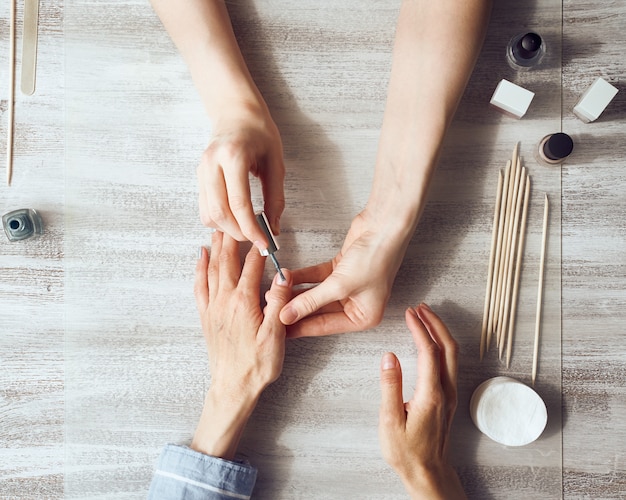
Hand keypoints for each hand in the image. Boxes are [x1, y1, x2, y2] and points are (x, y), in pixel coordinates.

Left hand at [191, 231, 291, 458]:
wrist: (232, 387)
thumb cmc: (257, 365)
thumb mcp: (275, 335)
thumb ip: (278, 302)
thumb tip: (283, 275)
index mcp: (244, 302)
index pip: (252, 266)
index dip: (258, 248)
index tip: (263, 234)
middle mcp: (225, 300)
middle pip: (227, 261)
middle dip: (231, 239)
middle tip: (234, 220)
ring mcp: (213, 308)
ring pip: (212, 269)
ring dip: (215, 248)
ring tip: (218, 230)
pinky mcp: (206, 316)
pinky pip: (199, 285)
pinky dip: (199, 269)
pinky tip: (200, 258)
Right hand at [198, 104, 285, 248]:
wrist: (236, 113)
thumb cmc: (259, 133)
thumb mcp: (275, 163)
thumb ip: (275, 197)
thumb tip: (274, 228)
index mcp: (233, 157)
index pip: (239, 203)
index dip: (252, 229)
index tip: (264, 243)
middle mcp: (212, 164)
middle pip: (220, 213)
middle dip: (240, 233)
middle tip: (257, 239)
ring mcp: (201, 170)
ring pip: (209, 214)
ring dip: (228, 229)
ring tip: (248, 230)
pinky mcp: (198, 177)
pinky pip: (204, 208)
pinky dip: (219, 221)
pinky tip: (235, 220)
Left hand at [279, 210, 409, 336]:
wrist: (385, 226)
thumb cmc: (377, 257)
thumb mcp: (340, 285)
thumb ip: (311, 301)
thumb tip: (288, 315)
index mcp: (364, 317)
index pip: (325, 326)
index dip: (300, 326)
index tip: (280, 329)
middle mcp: (357, 304)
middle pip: (319, 311)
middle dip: (296, 309)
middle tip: (273, 310)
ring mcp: (349, 286)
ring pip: (316, 294)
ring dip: (296, 292)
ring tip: (275, 293)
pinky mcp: (341, 270)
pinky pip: (317, 278)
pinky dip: (303, 277)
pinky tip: (287, 278)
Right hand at [378, 304, 465, 499]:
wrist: (428, 473)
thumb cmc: (407, 452)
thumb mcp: (390, 421)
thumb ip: (390, 386)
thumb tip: (389, 357)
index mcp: (431, 394)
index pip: (429, 351)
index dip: (419, 329)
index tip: (409, 314)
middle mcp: (446, 391)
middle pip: (448, 347)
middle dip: (435, 323)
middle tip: (420, 308)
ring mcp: (450, 394)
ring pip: (452, 354)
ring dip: (440, 332)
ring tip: (425, 318)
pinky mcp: (448, 398)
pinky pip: (450, 363)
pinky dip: (441, 345)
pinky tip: (431, 342)